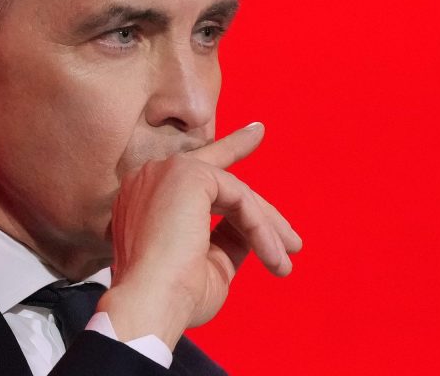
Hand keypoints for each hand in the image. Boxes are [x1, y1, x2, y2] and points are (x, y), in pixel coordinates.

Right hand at [95, 122, 301, 347]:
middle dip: (261, 212)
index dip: (230, 150)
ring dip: (265, 227)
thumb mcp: (206, 263)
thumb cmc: (172, 297)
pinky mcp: (188, 175)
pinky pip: (239, 197)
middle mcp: (150, 177)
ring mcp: (166, 171)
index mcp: (145, 197)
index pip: (195, 170)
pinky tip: (273, 255)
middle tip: (294, 242)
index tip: (257, 133)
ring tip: (285, 260)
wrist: (150, 305)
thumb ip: (225, 239)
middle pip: (220, 181)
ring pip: (233, 190)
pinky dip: (260, 227)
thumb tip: (251, 232)